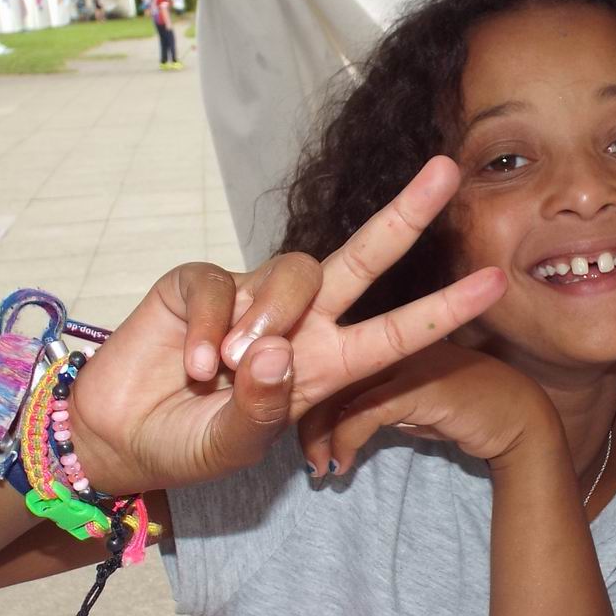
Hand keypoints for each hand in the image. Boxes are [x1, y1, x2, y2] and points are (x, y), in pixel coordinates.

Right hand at [68, 157, 505, 491]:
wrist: (118, 436)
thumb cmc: (189, 444)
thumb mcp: (234, 445)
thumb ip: (259, 408)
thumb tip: (272, 350)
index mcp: (326, 364)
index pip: (397, 330)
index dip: (446, 309)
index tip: (497, 283)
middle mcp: (299, 322)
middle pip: (363, 258)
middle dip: (405, 214)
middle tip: (447, 170)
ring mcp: (251, 296)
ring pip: (290, 273)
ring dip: (263, 321)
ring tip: (224, 370)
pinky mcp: (199, 283)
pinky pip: (218, 285)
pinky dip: (206, 329)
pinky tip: (191, 366)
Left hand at [296, 342, 554, 475]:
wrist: (516, 419)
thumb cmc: (457, 408)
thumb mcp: (401, 404)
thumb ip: (364, 401)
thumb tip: (330, 425)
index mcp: (377, 331)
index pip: (317, 344)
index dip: (295, 384)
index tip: (292, 427)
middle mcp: (385, 333)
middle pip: (320, 357)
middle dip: (297, 400)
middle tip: (296, 448)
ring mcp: (402, 357)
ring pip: (336, 390)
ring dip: (316, 435)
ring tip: (318, 466)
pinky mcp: (418, 385)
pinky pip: (363, 413)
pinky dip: (343, 443)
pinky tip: (339, 466)